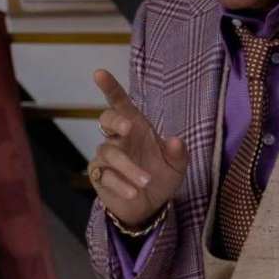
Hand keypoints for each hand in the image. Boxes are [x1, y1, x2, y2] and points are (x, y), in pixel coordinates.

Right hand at [89, 69, 188, 228]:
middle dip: (115, 120)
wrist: (150, 205)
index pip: (120, 103)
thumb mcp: (176, 166)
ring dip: (129, 167)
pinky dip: (120, 184)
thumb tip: (176, 140)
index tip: (99, 73)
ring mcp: (107, 156)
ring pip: (110, 153)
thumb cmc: (161, 176)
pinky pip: (105, 176)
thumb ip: (179, 153)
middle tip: (128, 128)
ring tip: (146, 181)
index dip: (110, 88)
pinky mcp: (99, 176)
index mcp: (137, 128)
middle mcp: (119, 138)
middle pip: (106, 119)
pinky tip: (134, 193)